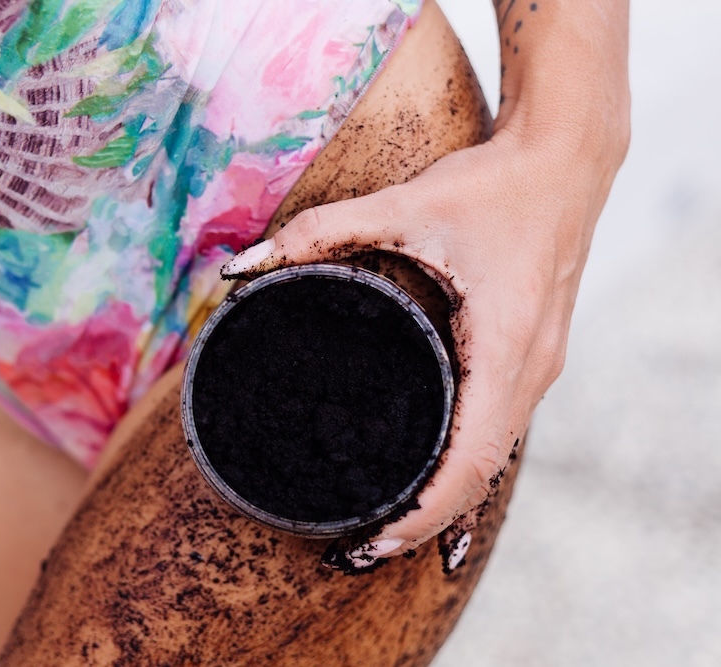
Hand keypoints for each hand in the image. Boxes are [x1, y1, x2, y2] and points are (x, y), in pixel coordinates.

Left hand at [220, 117, 627, 570]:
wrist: (567, 159)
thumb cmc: (492, 185)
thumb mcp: (405, 206)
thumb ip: (321, 232)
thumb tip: (244, 266)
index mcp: (504, 351)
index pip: (467, 465)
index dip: (420, 515)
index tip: (370, 541)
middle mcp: (529, 374)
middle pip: (478, 478)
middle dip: (422, 525)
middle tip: (356, 548)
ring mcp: (537, 371)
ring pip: (491, 463)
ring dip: (444, 503)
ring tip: (384, 528)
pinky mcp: (530, 360)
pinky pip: (498, 435)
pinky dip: (464, 470)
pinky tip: (432, 484)